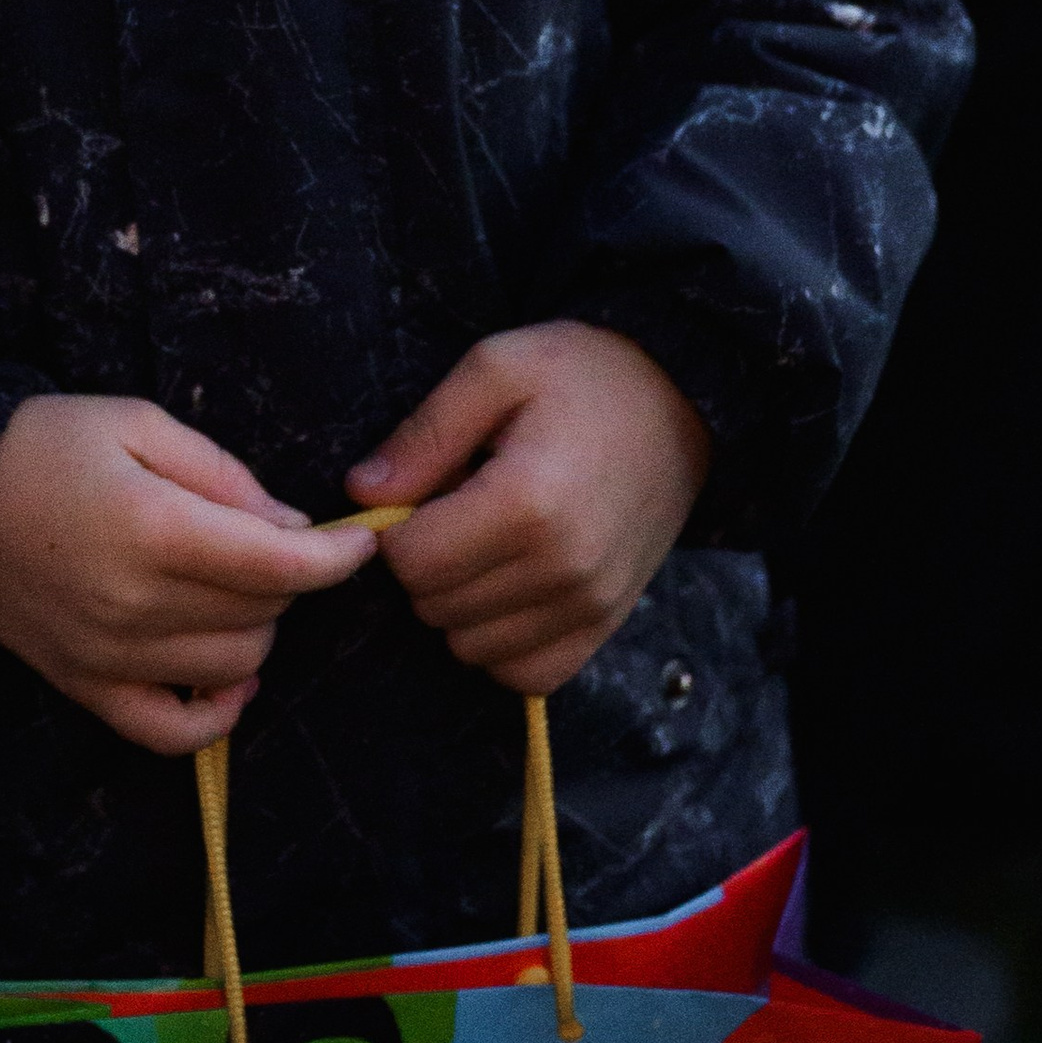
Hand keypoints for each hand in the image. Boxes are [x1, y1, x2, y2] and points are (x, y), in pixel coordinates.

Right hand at [0, 393, 377, 755]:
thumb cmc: (45, 447)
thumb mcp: (138, 422)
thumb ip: (221, 473)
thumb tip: (289, 529)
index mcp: (154, 527)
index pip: (280, 566)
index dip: (337, 558)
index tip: (362, 542)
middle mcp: (136, 603)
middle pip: (264, 612)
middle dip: (284, 576)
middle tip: (256, 541)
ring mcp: (111, 656)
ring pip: (235, 665)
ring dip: (256, 628)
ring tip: (229, 589)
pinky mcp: (88, 688)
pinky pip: (173, 732)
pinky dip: (216, 713)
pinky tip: (228, 677)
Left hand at [346, 319, 711, 694]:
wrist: (680, 399)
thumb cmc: (581, 373)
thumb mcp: (494, 368)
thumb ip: (424, 434)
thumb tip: (361, 496)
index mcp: (526, 502)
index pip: (411, 562)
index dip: (396, 530)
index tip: (422, 493)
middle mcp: (562, 568)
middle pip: (436, 608)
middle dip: (427, 563)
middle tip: (458, 510)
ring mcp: (591, 604)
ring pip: (472, 648)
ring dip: (460, 605)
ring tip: (488, 542)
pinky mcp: (608, 624)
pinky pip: (529, 674)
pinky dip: (503, 643)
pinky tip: (507, 590)